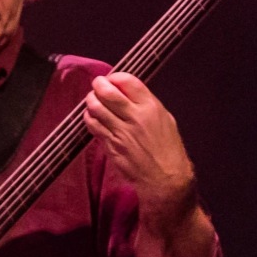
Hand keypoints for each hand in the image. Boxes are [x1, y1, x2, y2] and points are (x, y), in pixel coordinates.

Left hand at [82, 72, 195, 210]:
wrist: (165, 178)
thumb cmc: (167, 149)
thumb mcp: (165, 119)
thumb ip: (146, 104)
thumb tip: (128, 92)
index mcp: (151, 108)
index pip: (128, 82)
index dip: (116, 77)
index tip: (112, 79)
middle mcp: (135, 118)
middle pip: (108, 93)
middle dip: (99, 85)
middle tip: (97, 84)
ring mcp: (121, 132)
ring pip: (97, 109)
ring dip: (91, 100)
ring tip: (92, 99)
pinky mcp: (111, 146)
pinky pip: (94, 127)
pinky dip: (89, 118)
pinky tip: (91, 116)